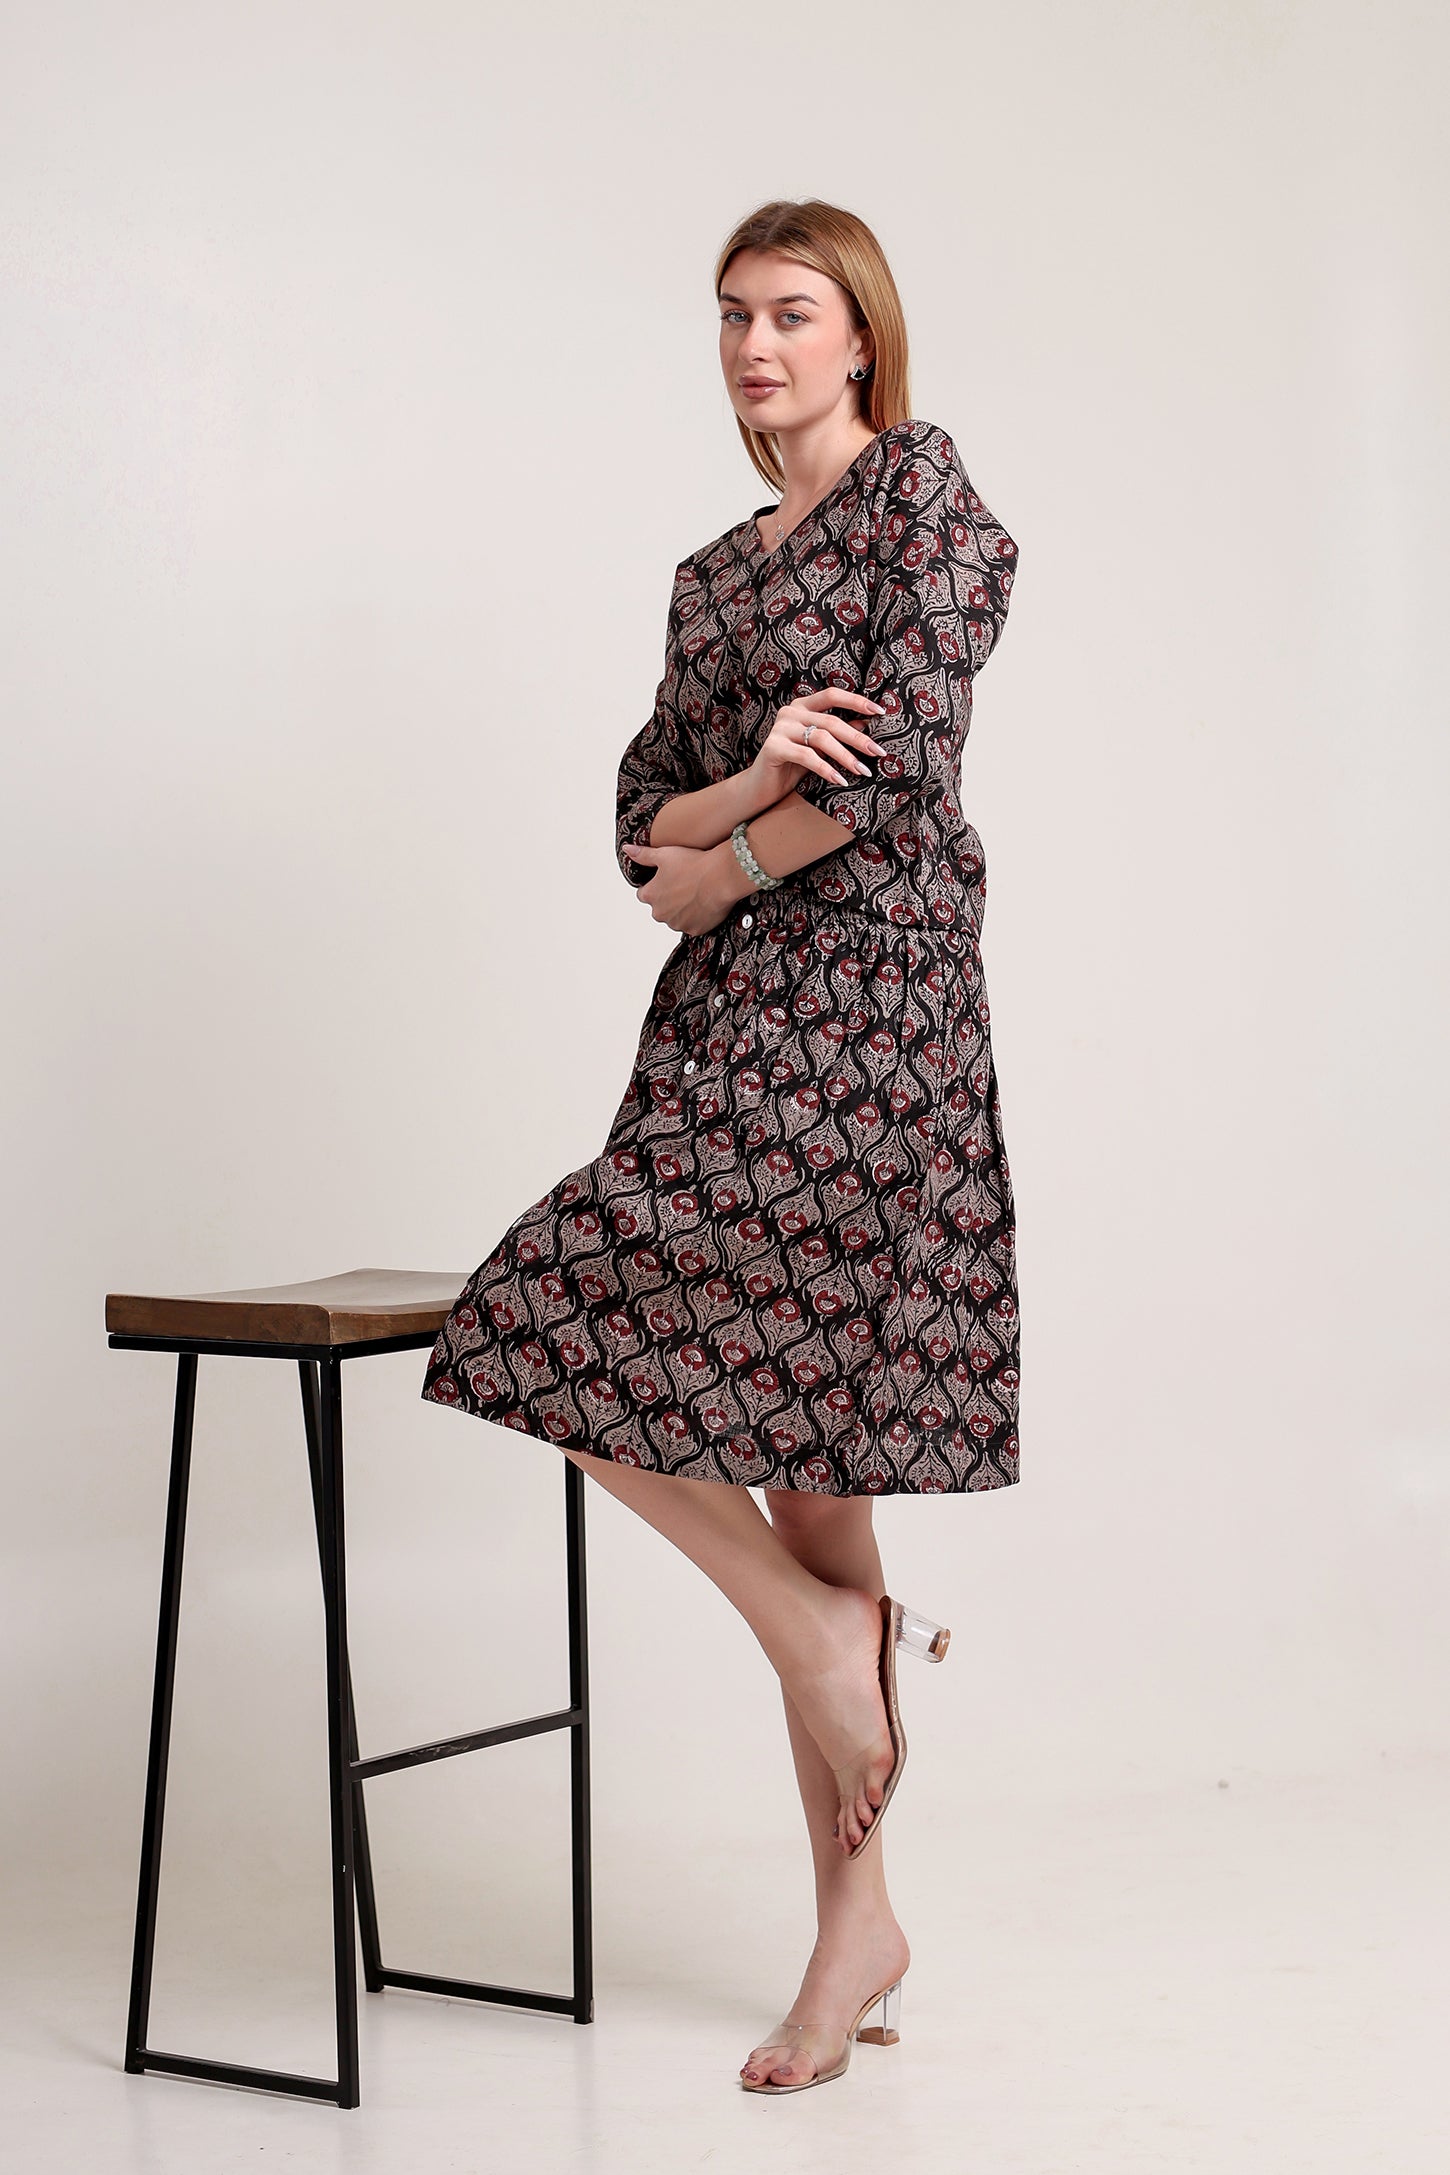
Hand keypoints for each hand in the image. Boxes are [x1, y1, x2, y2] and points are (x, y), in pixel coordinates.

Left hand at [622, 840, 738, 935]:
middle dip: (668, 899)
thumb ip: (643, 855)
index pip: (643, 894)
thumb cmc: (693, 864)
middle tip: (684, 884)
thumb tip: (627, 850)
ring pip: (675, 917)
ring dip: (681, 909)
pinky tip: (703, 903)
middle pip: (660, 908)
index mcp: (650, 896)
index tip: (666, 879)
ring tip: (695, 893)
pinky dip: (696, 917)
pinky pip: (692, 924)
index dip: (654, 885)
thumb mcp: (664, 854)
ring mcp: (678, 924)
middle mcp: (660, 914)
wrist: (721, 877)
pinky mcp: (694, 930)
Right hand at [749, 687, 887, 804]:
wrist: (761, 787)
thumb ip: (838, 733)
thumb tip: (866, 722)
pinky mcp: (773, 747)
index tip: (880, 712)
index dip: (856, 701)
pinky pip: (806, 756)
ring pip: (821, 739)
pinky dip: (826, 769)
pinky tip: (840, 781)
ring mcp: (780, 728)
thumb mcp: (820, 748)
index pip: (832, 695)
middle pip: (831, 721)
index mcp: (802, 706)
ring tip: (862, 771)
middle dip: (857, 738)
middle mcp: (790, 712)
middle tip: (878, 752)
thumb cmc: (793, 765)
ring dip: (845, 756)